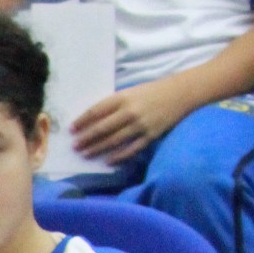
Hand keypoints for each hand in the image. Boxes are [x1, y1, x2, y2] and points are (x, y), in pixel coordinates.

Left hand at [72, 84, 192, 167]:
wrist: (182, 93)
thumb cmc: (152, 91)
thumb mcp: (131, 92)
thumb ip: (114, 105)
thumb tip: (92, 120)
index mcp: (123, 98)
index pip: (96, 111)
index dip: (82, 121)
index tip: (72, 129)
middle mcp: (130, 111)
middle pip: (102, 128)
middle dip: (86, 138)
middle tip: (74, 146)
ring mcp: (140, 125)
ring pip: (113, 140)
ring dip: (97, 148)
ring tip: (85, 154)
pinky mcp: (150, 136)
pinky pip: (131, 149)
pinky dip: (118, 156)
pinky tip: (107, 161)